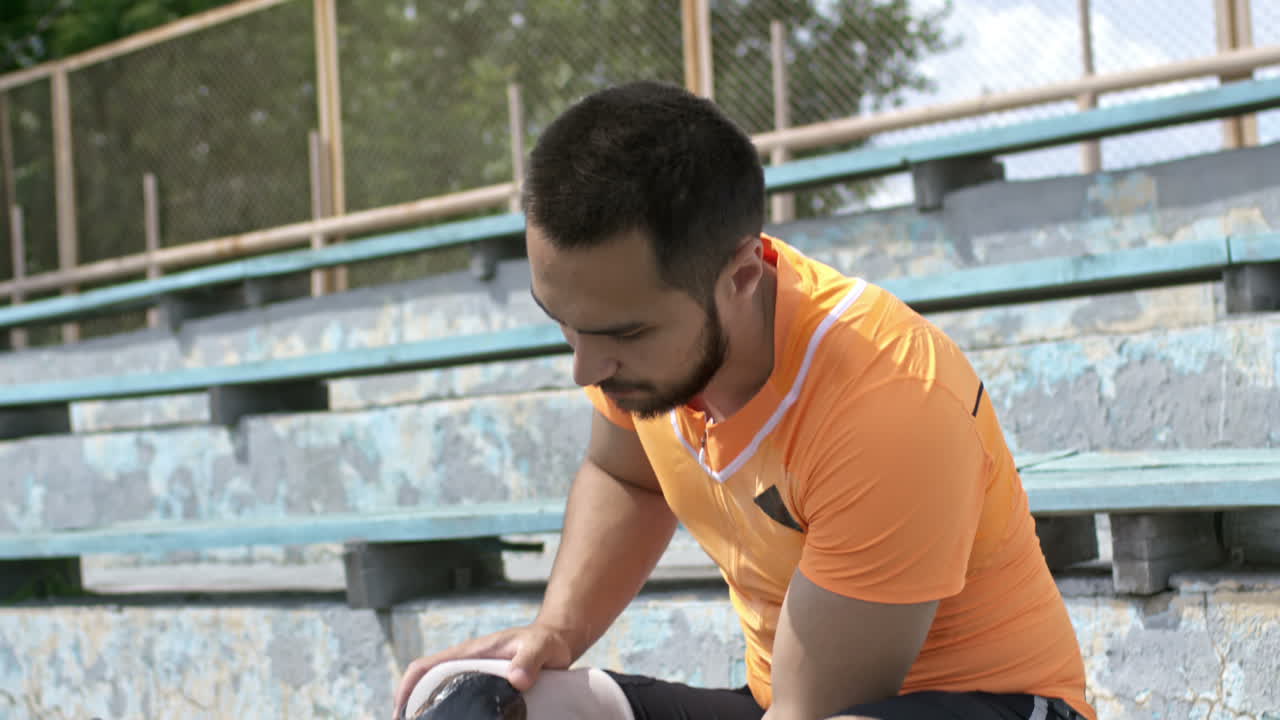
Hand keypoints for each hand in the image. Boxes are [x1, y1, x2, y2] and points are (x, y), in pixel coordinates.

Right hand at [391, 623, 575, 718]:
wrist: (557, 642)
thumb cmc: (546, 641)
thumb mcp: (539, 647)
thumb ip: (529, 660)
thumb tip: (517, 681)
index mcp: (469, 653)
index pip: (425, 667)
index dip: (407, 687)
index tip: (400, 711)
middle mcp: (466, 664)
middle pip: (426, 685)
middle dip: (412, 707)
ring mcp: (474, 677)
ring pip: (441, 695)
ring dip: (429, 712)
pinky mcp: (485, 688)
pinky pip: (461, 701)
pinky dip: (451, 714)